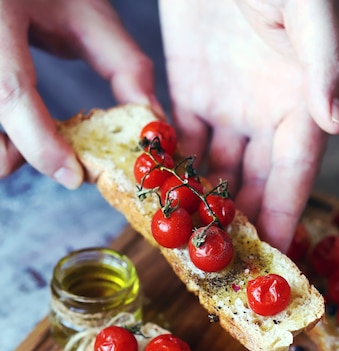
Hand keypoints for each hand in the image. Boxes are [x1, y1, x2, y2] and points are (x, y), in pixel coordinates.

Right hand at [0, 0, 161, 188]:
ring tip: (33, 141)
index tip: (74, 177)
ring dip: (6, 149)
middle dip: (22, 154)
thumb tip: (154, 123)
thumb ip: (123, 65)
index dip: (41, 144)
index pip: (10, 91)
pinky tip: (19, 129)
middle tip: (60, 159)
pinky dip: (3, 137)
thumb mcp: (89, 13)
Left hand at [158, 0, 338, 250]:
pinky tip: (165, 196)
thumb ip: (324, 61)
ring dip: (207, 204)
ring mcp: (227, 106)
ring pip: (218, 169)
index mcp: (300, 101)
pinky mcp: (189, 91)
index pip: (295, 172)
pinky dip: (174, 168)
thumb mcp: (305, 7)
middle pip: (256, 181)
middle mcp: (265, 112)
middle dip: (245, 222)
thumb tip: (336, 122)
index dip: (287, 214)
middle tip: (229, 262)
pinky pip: (182, 140)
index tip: (276, 255)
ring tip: (192, 241)